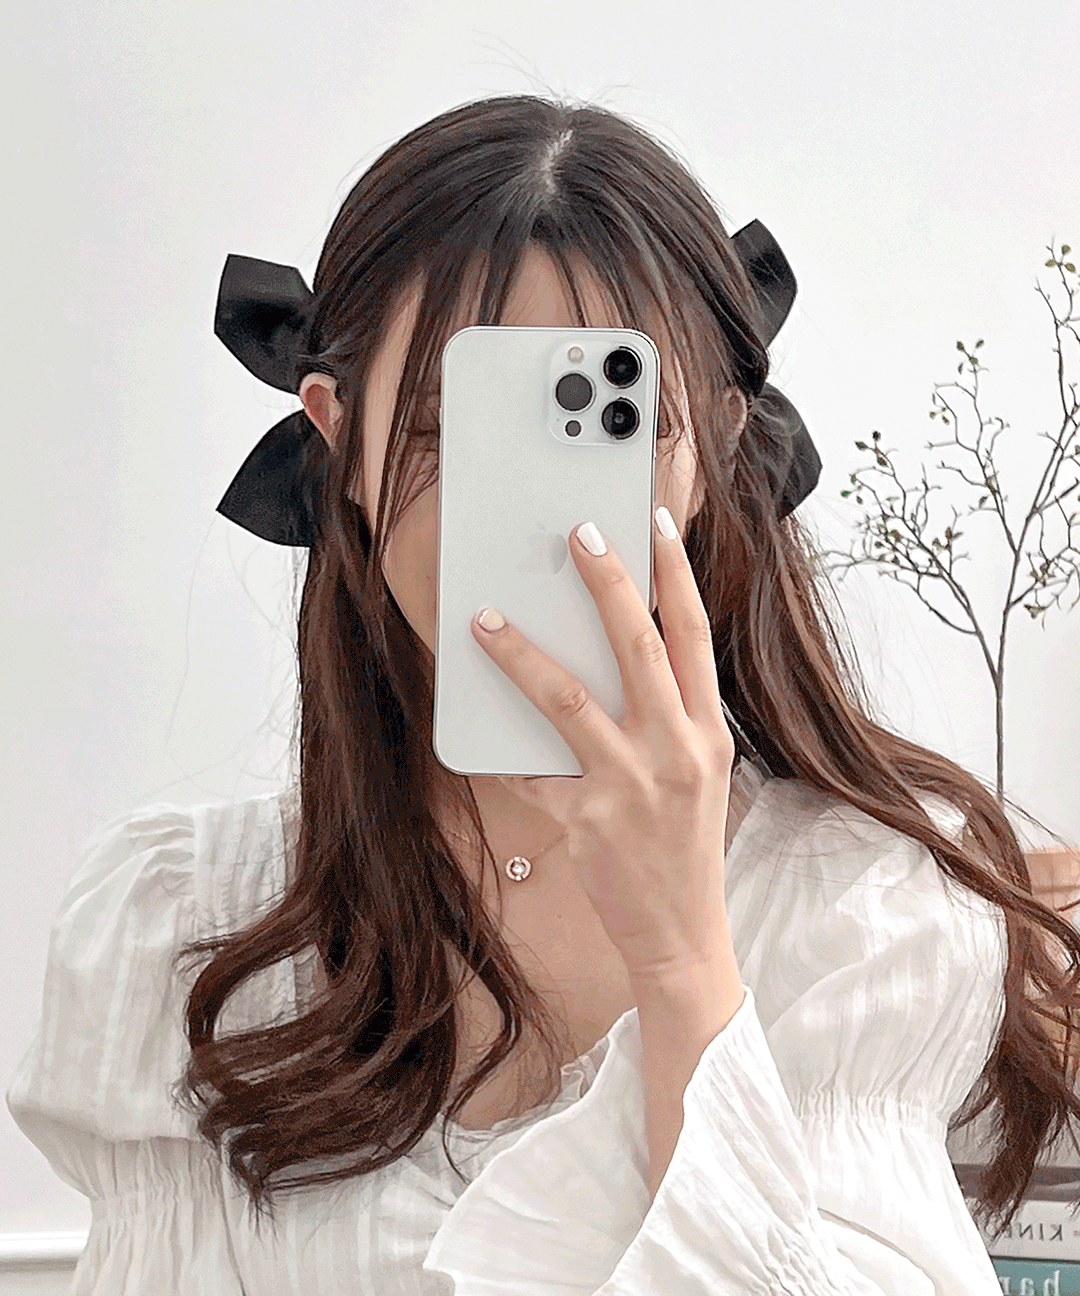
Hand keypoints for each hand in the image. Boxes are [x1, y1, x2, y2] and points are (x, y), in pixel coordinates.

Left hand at [470, 507, 736, 983]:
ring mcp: (633, 784)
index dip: (676, 575)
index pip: (694, 636)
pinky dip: (502, 750)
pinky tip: (476, 726)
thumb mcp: (695, 773)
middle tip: (578, 535)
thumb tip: (606, 658)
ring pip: (569, 698)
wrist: (683, 935)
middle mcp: (677, 749)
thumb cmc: (684, 846)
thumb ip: (664, 717)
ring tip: (485, 619)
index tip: (654, 526)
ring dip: (522, 652)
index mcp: (706, 732)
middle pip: (639, 647)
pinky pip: (533, 772)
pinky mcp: (589, 819)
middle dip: (608, 583)